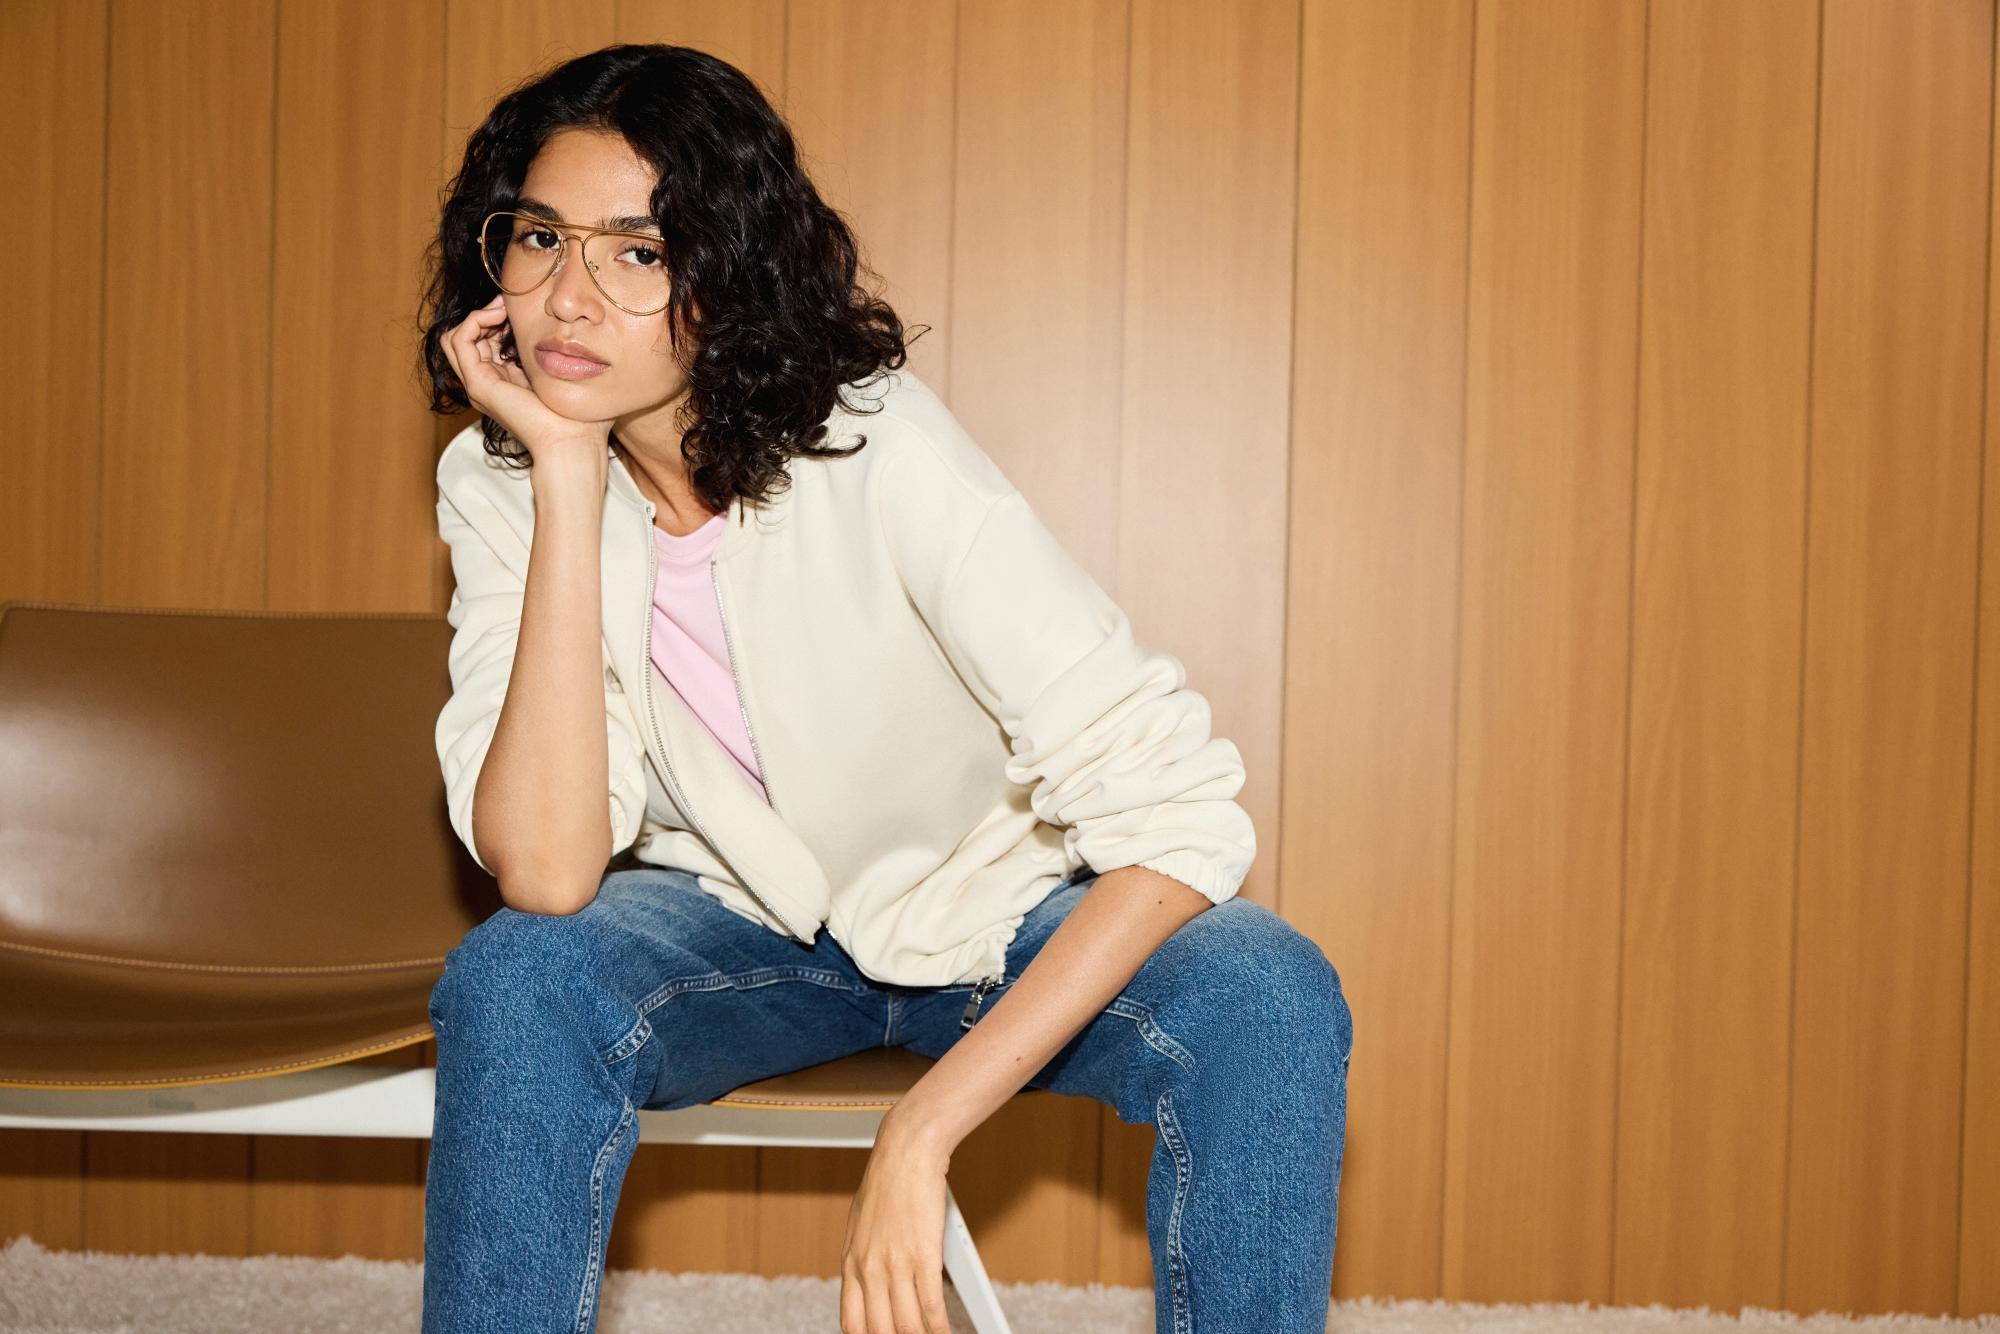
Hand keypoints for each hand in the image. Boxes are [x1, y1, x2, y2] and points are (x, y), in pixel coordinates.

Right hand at [438, 296, 611, 464]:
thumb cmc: (580, 417)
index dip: (498, 318)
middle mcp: (488, 382)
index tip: (520, 306)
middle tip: (510, 304)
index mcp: (506, 379)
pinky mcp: (479, 385)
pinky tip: (499, 317)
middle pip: (469, 336)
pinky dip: (474, 321)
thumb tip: (575, 332)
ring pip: (456, 337)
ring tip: (504, 309)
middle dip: (487, 312)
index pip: (485, 339)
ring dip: (478, 315)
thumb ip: (561, 355)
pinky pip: (458, 341)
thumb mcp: (567, 375)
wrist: (574, 443)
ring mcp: (480, 384)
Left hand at [841, 1116, 953, 1333]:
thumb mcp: (859, 1225)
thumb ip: (862, 1258)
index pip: (852, 1323)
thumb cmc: (886, 1181)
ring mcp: (896, 1265)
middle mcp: (869, 1269)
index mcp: (851, 1263)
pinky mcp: (925, 1257)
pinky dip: (941, 1327)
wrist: (906, 1151)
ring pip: (907, 1326)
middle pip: (880, 1331)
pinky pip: (932, 1307)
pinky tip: (947, 1332)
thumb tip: (869, 1284)